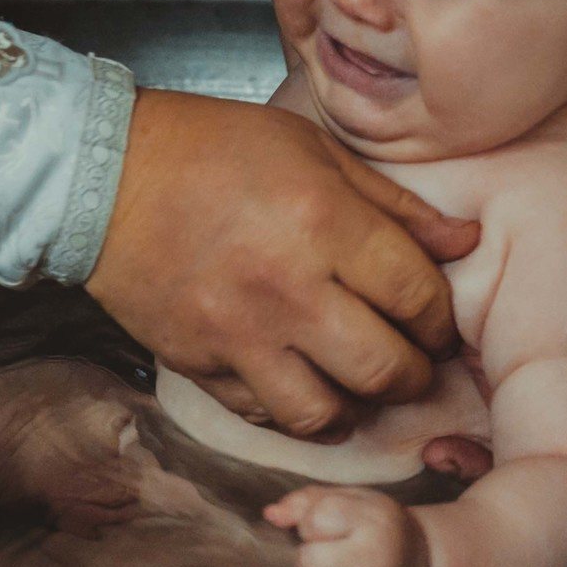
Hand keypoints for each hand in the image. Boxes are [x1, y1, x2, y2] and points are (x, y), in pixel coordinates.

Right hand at [87, 90, 478, 438]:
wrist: (103, 176)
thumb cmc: (214, 149)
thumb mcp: (314, 150)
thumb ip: (394, 204)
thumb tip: (464, 243)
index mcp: (322, 222)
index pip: (417, 297)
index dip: (440, 319)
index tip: (435, 320)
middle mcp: (286, 288)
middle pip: (383, 370)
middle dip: (412, 375)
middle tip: (410, 361)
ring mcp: (238, 335)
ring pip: (324, 414)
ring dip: (353, 407)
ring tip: (355, 383)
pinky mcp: (199, 365)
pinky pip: (264, 417)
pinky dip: (292, 410)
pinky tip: (300, 384)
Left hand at [265, 485, 430, 566]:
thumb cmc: (378, 529)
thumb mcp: (353, 501)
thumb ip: (308, 501)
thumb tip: (270, 514)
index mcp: (373, 520)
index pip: (314, 520)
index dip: (310, 525)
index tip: (326, 530)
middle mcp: (376, 560)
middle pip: (306, 561)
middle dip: (307, 560)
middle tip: (324, 561)